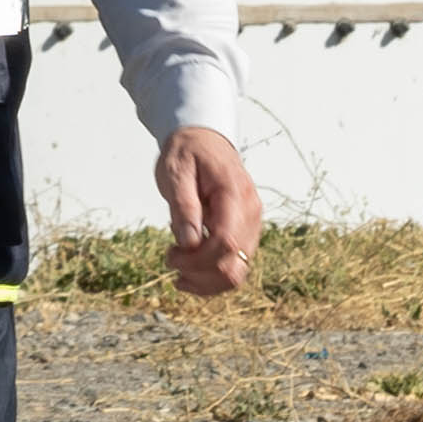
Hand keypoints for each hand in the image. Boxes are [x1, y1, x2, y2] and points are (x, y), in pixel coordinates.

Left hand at [157, 124, 263, 301]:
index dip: (198, 260)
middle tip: (171, 260)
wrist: (204, 140)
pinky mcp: (245, 234)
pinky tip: (189, 271)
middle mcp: (251, 213)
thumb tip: (189, 243)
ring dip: (206, 281)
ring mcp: (252, 226)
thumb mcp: (176, 172)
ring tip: (178, 269)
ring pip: (238, 273)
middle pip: (235, 265)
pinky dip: (212, 276)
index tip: (171, 254)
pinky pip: (235, 266)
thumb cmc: (188, 153)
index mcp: (235, 195)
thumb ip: (184, 207)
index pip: (226, 242)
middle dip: (199, 274)